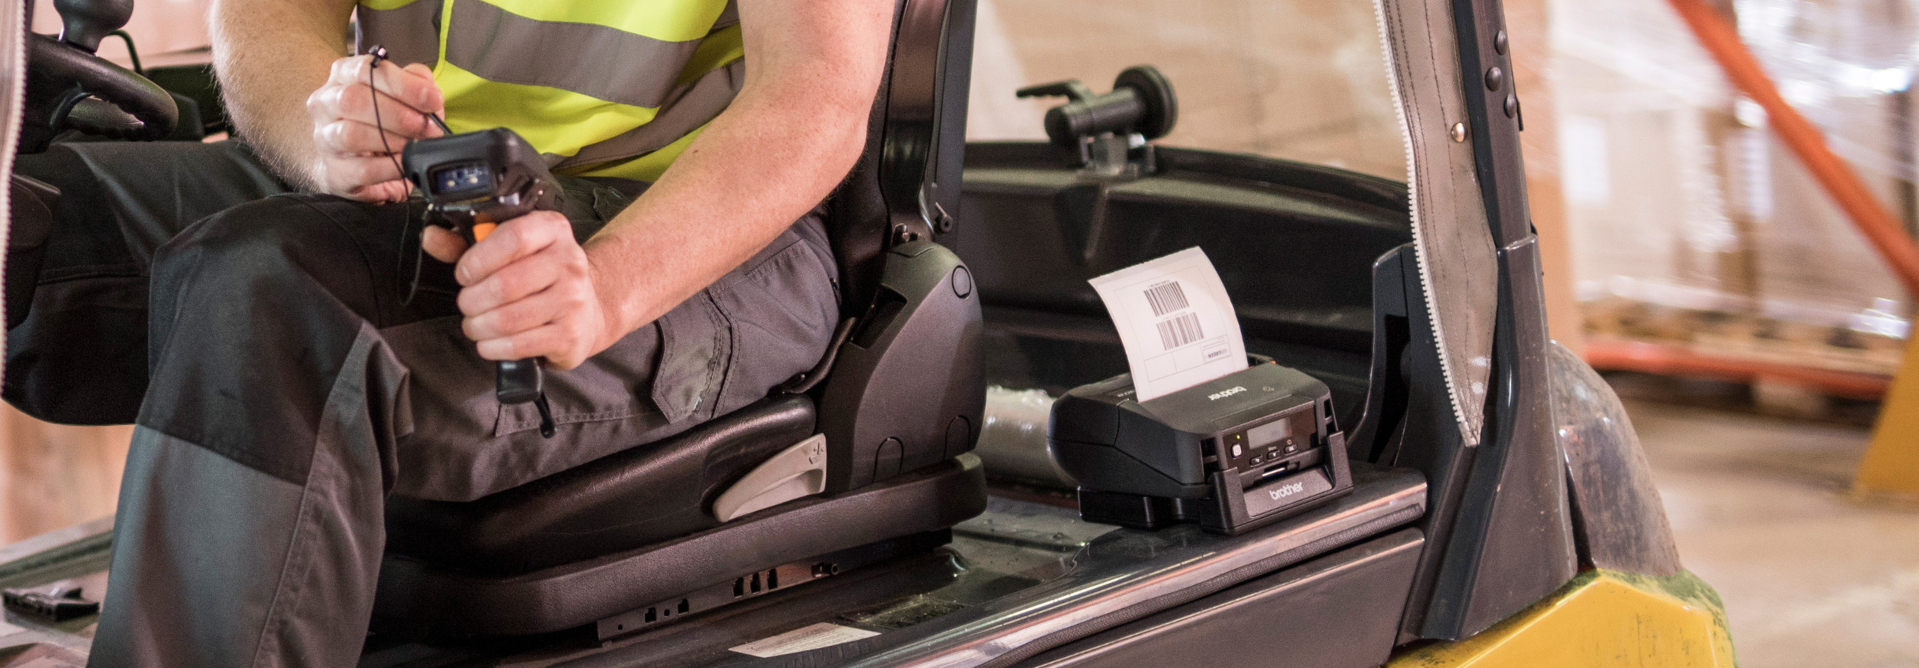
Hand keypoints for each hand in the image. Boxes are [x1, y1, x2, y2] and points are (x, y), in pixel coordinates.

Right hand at [305, 55, 444, 201]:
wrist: (350, 159)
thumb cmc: (376, 118)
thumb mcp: (397, 92)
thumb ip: (416, 83)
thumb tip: (429, 91)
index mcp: (343, 75)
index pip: (365, 69)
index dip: (403, 84)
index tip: (432, 99)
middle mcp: (326, 103)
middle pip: (354, 100)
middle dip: (398, 114)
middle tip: (426, 126)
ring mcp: (325, 137)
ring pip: (352, 134)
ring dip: (392, 139)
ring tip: (415, 143)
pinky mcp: (335, 170)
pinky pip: (363, 168)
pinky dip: (391, 166)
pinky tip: (405, 162)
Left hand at [422, 213, 623, 369]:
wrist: (588, 309)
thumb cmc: (537, 276)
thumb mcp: (507, 251)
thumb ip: (465, 244)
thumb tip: (431, 237)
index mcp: (553, 230)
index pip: (514, 238)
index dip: (478, 259)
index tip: (464, 274)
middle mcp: (570, 262)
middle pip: (505, 284)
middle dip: (472, 300)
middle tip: (467, 304)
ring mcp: (573, 301)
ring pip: (508, 319)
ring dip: (478, 326)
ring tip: (475, 324)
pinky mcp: (570, 335)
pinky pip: (519, 345)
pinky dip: (493, 347)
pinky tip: (489, 342)